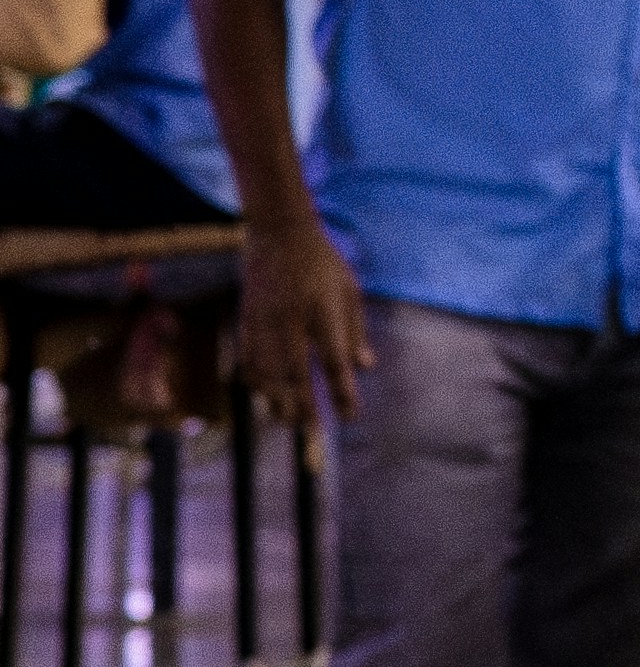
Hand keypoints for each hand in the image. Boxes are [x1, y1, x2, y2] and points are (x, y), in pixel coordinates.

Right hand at [235, 213, 370, 422]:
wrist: (279, 234)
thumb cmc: (323, 264)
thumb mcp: (350, 292)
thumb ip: (356, 332)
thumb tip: (366, 368)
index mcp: (323, 312)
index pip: (335, 362)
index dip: (342, 392)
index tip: (350, 416)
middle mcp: (291, 320)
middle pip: (295, 374)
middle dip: (304, 406)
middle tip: (313, 432)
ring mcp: (264, 321)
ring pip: (267, 371)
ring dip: (277, 400)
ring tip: (288, 421)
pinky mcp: (246, 319)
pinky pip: (248, 357)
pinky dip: (256, 380)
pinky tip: (264, 395)